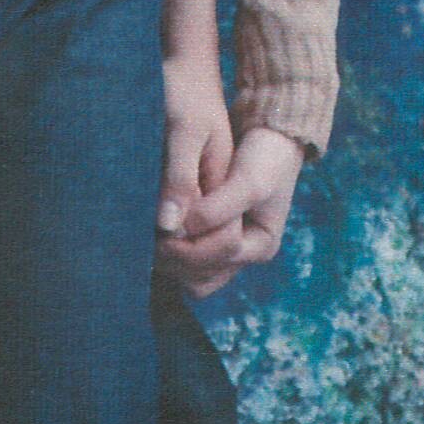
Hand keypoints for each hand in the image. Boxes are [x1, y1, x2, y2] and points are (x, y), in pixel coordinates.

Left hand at [169, 125, 305, 292]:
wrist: (270, 142)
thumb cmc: (264, 160)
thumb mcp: (246, 180)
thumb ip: (216, 207)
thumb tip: (177, 228)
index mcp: (262, 244)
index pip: (223, 253)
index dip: (194, 241)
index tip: (169, 222)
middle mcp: (244, 257)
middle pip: (203, 281)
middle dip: (178, 259)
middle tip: (154, 235)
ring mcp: (226, 254)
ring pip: (190, 279)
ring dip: (171, 261)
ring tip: (154, 235)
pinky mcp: (208, 243)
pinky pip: (184, 265)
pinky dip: (171, 253)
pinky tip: (158, 233)